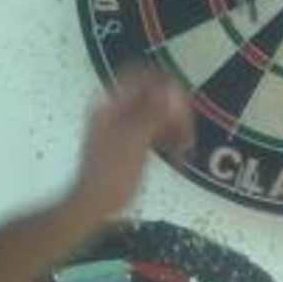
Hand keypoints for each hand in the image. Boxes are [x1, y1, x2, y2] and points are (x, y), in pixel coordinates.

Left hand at [72, 64, 196, 223]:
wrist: (96, 205)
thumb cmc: (109, 177)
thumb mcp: (134, 140)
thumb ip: (153, 112)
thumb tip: (170, 90)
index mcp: (110, 106)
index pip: (139, 75)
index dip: (163, 82)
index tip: (180, 97)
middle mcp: (114, 112)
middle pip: (152, 95)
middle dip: (174, 109)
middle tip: (186, 128)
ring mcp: (121, 127)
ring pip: (156, 113)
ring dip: (175, 126)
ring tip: (185, 144)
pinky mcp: (129, 143)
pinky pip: (155, 130)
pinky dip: (168, 138)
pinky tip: (177, 152)